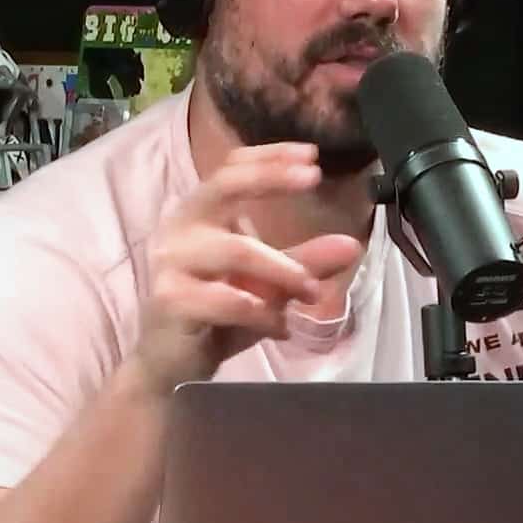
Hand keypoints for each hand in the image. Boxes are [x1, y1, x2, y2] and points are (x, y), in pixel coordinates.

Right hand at [129, 143, 364, 394]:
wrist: (171, 366)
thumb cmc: (218, 316)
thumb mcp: (270, 285)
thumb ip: (305, 261)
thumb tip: (352, 244)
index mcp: (200, 215)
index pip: (231, 168)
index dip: (269, 156)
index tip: (312, 157)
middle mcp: (180, 228)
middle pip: (224, 186)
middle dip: (270, 178)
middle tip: (313, 178)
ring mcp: (171, 263)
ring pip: (237, 251)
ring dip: (284, 270)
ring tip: (312, 292)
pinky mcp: (171, 300)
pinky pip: (227, 299)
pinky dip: (261, 313)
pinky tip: (279, 326)